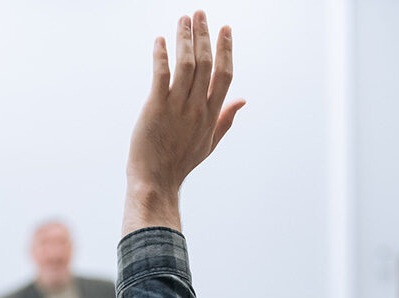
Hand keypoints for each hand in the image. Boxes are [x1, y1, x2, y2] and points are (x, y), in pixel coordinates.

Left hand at [123, 11, 244, 233]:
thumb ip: (225, 119)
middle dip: (204, 35)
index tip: (225, 29)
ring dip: (185, 38)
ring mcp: (177, 107)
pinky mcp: (156, 108)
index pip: (224, 74)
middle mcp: (196, 108)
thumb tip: (242, 101)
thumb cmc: (180, 163)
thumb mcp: (209, 143)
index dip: (226, 49)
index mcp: (210, 115)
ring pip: (186, 64)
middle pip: (206, 63)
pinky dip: (161, 55)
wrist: (156, 180)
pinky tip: (160, 41)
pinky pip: (161, 74)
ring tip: (183, 19)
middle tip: (200, 14)